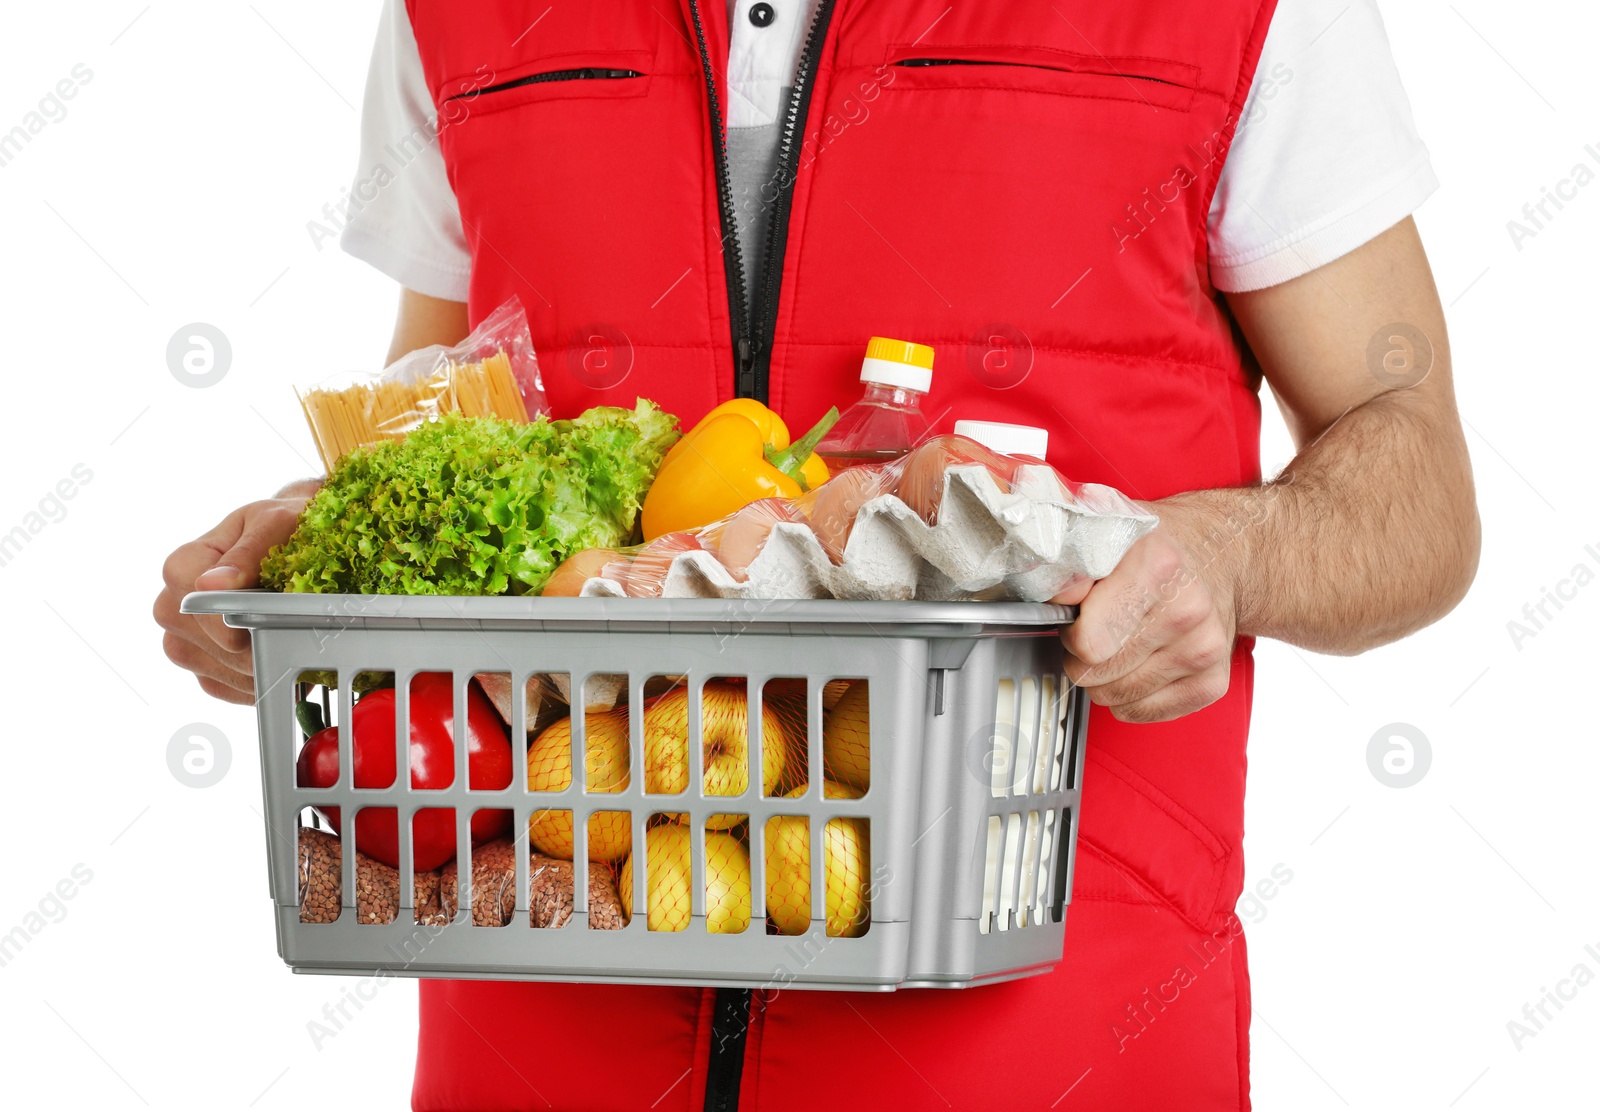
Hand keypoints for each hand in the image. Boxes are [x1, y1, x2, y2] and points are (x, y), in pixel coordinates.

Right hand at [154, 481, 318, 703]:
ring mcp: (186, 641)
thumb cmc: (284, 528)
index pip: (192, 603)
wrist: (299, 544)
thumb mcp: (274, 524)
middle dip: (254, 640)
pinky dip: (260, 678)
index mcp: (183, 565)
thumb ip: (246, 553)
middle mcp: (174, 605)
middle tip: (293, 625)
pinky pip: (228, 687)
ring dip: (260, 661)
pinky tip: (282, 656)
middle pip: (204, 643)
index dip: (233, 615)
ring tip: (291, 637)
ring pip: (216, 670)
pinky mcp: (206, 669)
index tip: (267, 612)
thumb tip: (211, 585)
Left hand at [1058, 501, 1241, 723]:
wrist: (1221, 557)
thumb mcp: (1106, 531)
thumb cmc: (1156, 549)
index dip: (1072, 628)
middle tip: (1097, 628)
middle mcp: (1188, 610)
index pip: (1089, 641)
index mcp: (1158, 566)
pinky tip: (1140, 662)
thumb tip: (1056, 595)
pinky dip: (1128, 695)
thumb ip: (1069, 559)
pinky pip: (1139, 713)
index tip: (1079, 613)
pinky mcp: (1213, 683)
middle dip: (1082, 655)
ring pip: (1114, 698)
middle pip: (1096, 673)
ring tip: (1119, 643)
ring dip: (1104, 677)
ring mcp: (1204, 650)